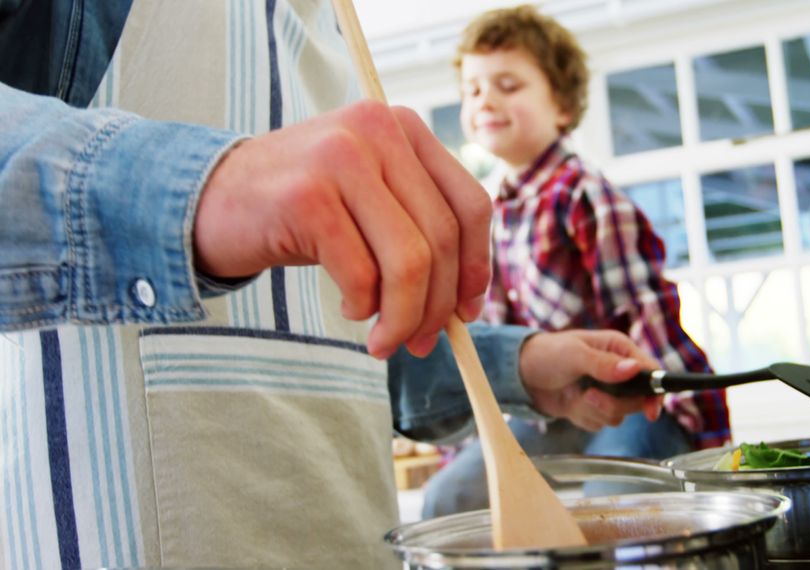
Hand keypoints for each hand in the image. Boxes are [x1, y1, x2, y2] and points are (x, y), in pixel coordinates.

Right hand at [194, 101, 491, 357]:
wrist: (209, 198)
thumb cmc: (301, 210)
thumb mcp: (370, 201)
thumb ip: (417, 230)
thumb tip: (466, 305)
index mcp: (404, 127)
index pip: (470, 203)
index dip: (477, 265)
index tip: (468, 312)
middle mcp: (377, 130)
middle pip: (442, 238)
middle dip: (438, 305)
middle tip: (421, 342)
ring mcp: (341, 158)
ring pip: (408, 261)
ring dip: (403, 316)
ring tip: (385, 340)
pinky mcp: (306, 197)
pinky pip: (361, 274)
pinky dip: (363, 307)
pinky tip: (348, 308)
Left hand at [518, 330, 662, 431]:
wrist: (522, 374)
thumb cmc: (547, 354)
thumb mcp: (575, 355)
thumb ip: (604, 364)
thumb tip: (634, 369)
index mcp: (619, 350)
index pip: (650, 371)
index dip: (654, 393)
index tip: (650, 412)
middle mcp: (618, 371)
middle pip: (637, 399)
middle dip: (612, 404)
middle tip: (590, 396)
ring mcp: (606, 391)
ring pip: (618, 415)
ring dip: (594, 410)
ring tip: (575, 396)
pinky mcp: (594, 407)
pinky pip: (600, 422)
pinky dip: (584, 417)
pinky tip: (570, 403)